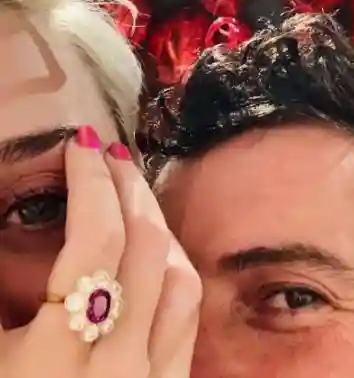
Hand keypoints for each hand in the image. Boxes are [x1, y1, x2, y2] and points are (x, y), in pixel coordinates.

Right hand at [0, 126, 201, 377]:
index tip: (80, 146)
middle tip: (109, 152)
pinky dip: (172, 265)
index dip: (91, 184)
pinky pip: (187, 314)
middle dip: (126, 188)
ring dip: (155, 222)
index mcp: (53, 365)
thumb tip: (5, 237)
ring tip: (130, 189)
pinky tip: (155, 247)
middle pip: (144, 248)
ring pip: (178, 275)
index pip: (96, 243)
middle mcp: (117, 369)